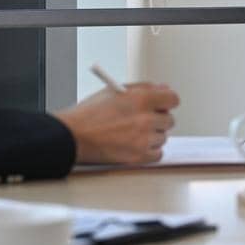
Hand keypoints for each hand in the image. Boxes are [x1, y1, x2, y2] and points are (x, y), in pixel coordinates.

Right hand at [53, 82, 179, 164]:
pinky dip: (149, 151)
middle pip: (169, 120)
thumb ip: (143, 88)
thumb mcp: (115, 91)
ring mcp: (143, 139)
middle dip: (158, 119)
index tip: (163, 105)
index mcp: (141, 98)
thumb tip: (162, 89)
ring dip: (152, 136)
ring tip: (133, 133)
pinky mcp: (138, 156)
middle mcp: (145, 118)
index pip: (172, 99)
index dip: (167, 101)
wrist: (72, 137)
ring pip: (162, 137)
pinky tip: (136, 145)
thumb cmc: (89, 114)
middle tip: (144, 120)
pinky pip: (157, 154)